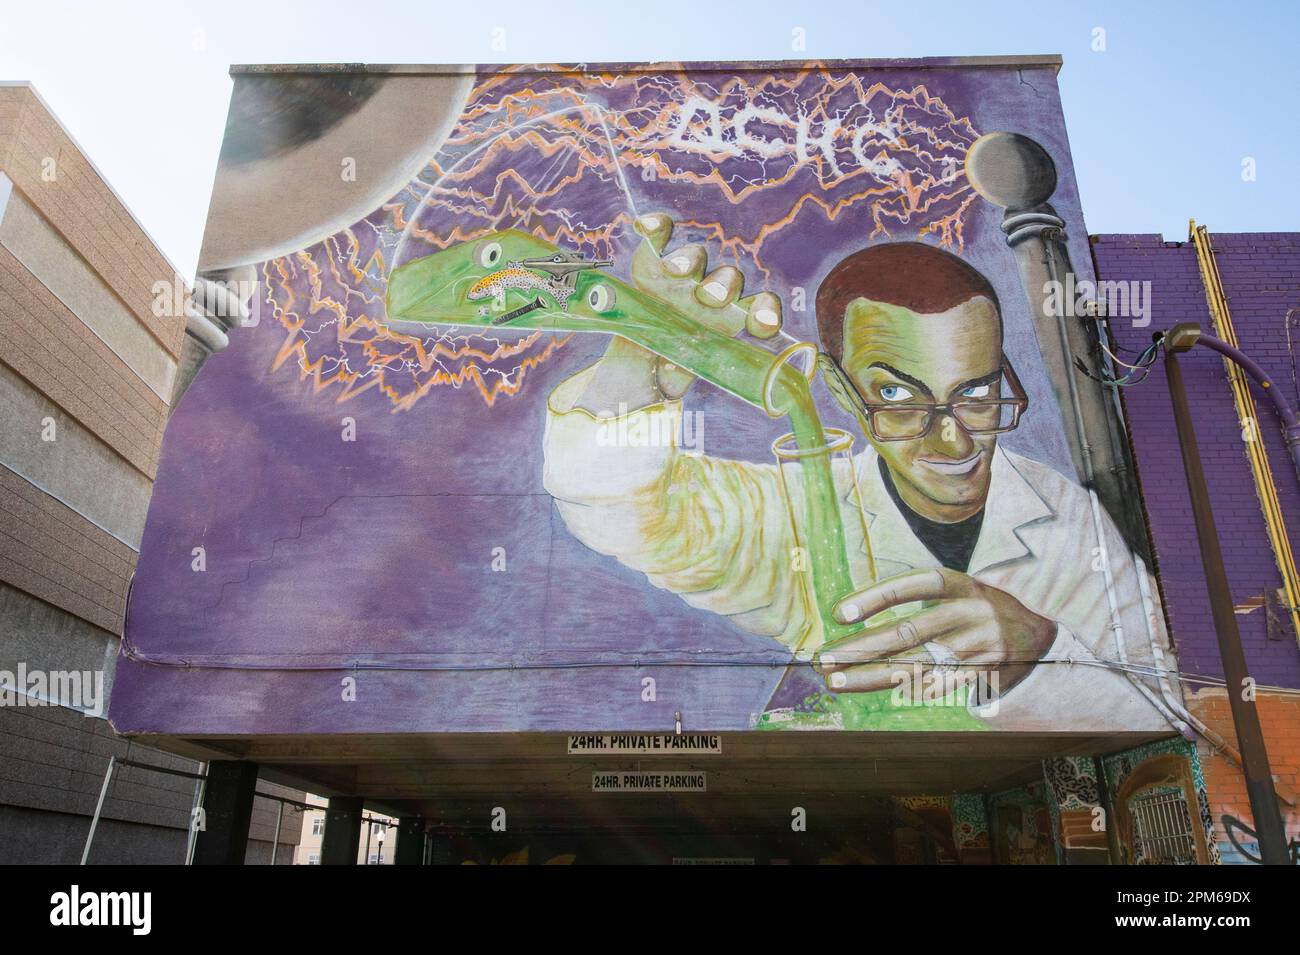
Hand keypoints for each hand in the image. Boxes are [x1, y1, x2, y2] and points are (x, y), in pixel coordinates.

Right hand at [628, 212, 783, 397]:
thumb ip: (681, 372)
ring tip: (676, 271)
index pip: (760, 308)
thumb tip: (670, 373)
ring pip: (696, 258)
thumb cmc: (671, 360)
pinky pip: (661, 232)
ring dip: (687, 261)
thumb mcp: (680, 373)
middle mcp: (714, 290)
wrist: (639, 348)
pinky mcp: (655, 257)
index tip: (762, 325)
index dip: (764, 313)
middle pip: (727, 280)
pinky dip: (657, 226)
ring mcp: (686, 272)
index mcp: (733, 319)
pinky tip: (648, 227)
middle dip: (721, 286)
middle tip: (709, 297)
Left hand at [815, 568, 1056, 693]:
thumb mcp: (958, 592)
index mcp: (961, 584)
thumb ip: (917, 602)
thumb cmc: (979, 610)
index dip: (876, 597)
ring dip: (872, 675)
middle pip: (908, 632)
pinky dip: (906, 688)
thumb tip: (854, 621)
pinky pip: (938, 685)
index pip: (913, 585)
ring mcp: (980, 645)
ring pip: (917, 664)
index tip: (838, 614)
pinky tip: (876, 689)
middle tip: (824, 658)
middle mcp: (971, 612)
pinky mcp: (985, 673)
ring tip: (836, 680)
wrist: (1039, 636)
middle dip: (861, 648)